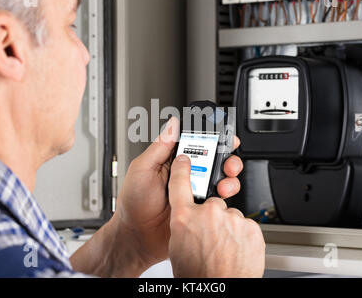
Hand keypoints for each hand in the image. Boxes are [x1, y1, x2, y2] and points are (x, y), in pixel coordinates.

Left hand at [115, 117, 243, 268]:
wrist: (137, 237)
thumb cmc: (133, 203)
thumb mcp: (142, 169)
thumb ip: (159, 147)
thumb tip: (172, 124)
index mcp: (172, 160)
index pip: (195, 143)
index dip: (210, 137)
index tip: (222, 134)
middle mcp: (186, 173)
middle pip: (214, 158)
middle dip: (226, 157)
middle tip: (227, 161)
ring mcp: (195, 191)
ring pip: (220, 178)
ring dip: (228, 177)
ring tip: (223, 182)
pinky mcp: (200, 207)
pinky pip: (218, 199)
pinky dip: (224, 196)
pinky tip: (217, 198)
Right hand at [168, 155, 265, 277]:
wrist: (222, 289)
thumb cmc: (198, 275)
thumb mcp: (177, 247)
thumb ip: (183, 225)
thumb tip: (188, 220)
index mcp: (185, 217)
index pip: (179, 183)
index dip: (182, 168)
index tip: (184, 160)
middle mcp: (208, 213)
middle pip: (211, 202)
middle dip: (211, 216)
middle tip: (210, 237)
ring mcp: (232, 219)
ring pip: (229, 216)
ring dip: (227, 228)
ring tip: (224, 248)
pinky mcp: (251, 227)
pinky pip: (244, 225)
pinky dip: (241, 235)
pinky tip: (235, 249)